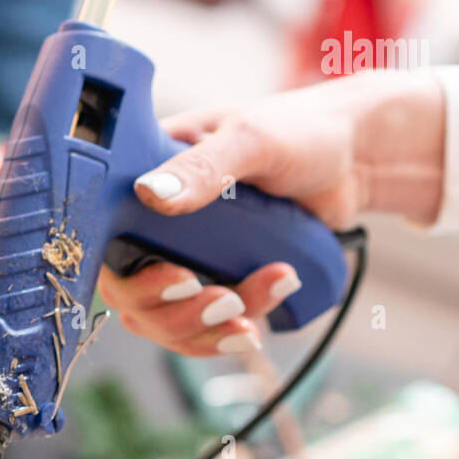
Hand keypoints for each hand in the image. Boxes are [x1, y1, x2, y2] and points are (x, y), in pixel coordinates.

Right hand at [99, 71, 444, 356]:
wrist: (354, 159)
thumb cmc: (299, 131)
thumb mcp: (250, 140)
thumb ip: (203, 167)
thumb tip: (150, 194)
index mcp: (144, 178)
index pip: (104, 244)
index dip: (128, 277)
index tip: (179, 279)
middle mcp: (154, 226)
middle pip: (132, 299)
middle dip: (178, 315)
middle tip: (224, 301)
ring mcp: (184, 259)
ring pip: (169, 323)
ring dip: (213, 327)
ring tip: (270, 289)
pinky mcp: (216, 283)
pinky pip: (207, 328)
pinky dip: (236, 327)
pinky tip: (276, 294)